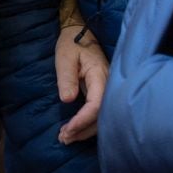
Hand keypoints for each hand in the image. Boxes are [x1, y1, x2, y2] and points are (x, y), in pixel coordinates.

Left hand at [56, 26, 109, 144]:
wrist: (80, 34)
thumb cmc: (72, 44)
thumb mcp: (64, 58)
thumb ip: (66, 78)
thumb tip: (68, 100)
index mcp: (100, 75)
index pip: (97, 104)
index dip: (83, 119)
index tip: (68, 129)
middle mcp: (108, 85)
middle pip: (102, 116)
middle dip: (83, 130)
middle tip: (63, 139)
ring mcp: (107, 90)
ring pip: (102, 117)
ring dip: (85, 130)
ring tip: (66, 138)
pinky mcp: (103, 93)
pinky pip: (99, 113)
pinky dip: (88, 124)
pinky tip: (75, 130)